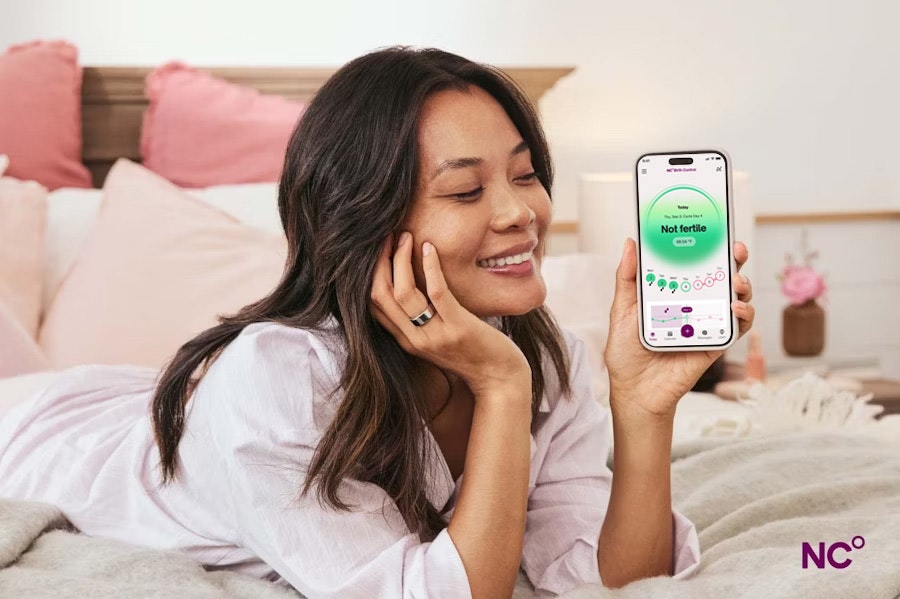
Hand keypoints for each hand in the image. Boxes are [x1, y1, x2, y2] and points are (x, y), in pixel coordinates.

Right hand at [370, 232, 530, 397]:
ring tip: (406, 237)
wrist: (501, 381)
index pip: (373, 305)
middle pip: (380, 295)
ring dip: (401, 259)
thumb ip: (423, 318)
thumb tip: (415, 283)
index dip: (371, 273)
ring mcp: (435, 335)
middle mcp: (415, 340)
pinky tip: (430, 247)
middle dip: (380, 261)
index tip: (378, 250)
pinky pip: (437, 292)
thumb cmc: (474, 354)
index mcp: (407, 341)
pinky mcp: (458, 327)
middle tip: (388, 236)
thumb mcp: (439, 337)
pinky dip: (430, 266)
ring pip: (403, 292)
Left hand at [603, 239, 754, 418]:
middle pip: (721, 278)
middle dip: (734, 260)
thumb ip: (627, 278)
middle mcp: (694, 307)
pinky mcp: (714, 345)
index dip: (708, 248)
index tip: (715, 230)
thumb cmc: (626, 351)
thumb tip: (631, 243)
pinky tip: (734, 307)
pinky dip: (741, 316)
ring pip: (736, 299)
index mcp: (674, 294)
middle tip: (735, 249)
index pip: (695, 266)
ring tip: (736, 280)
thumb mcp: (623, 310)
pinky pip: (735, 328)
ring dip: (742, 286)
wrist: (633, 390)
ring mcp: (706, 325)